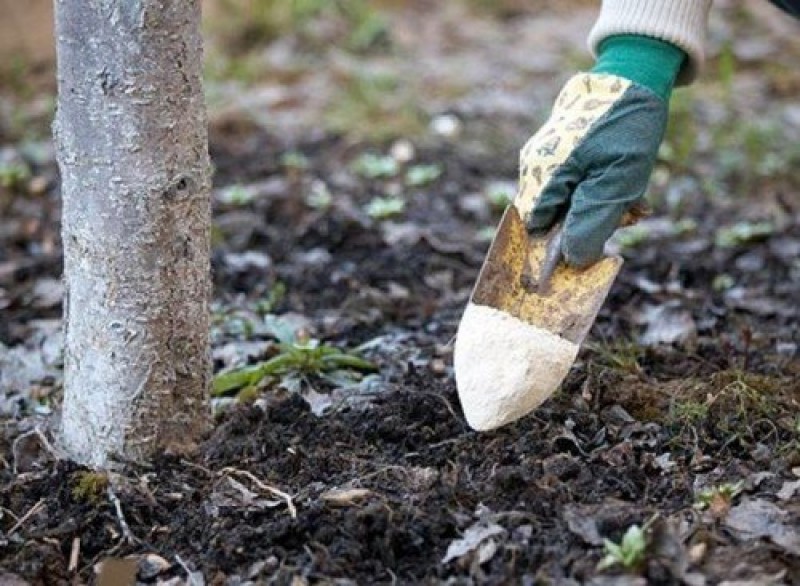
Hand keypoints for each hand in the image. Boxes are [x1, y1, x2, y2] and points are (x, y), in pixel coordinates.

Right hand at [513, 72, 667, 266]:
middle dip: (590, 223)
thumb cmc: (625, 128)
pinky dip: (602, 189)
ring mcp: (547, 155)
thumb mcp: (616, 182)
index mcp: (542, 176)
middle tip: (627, 216)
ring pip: (569, 201)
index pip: (536, 230)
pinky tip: (628, 184)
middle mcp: (536, 166)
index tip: (594, 245)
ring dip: (602, 206)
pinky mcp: (562, 149)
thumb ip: (591, 222)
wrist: (635, 72)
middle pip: (553, 217)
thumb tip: (573, 260)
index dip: (561, 244)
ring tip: (634, 199)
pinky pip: (577, 182)